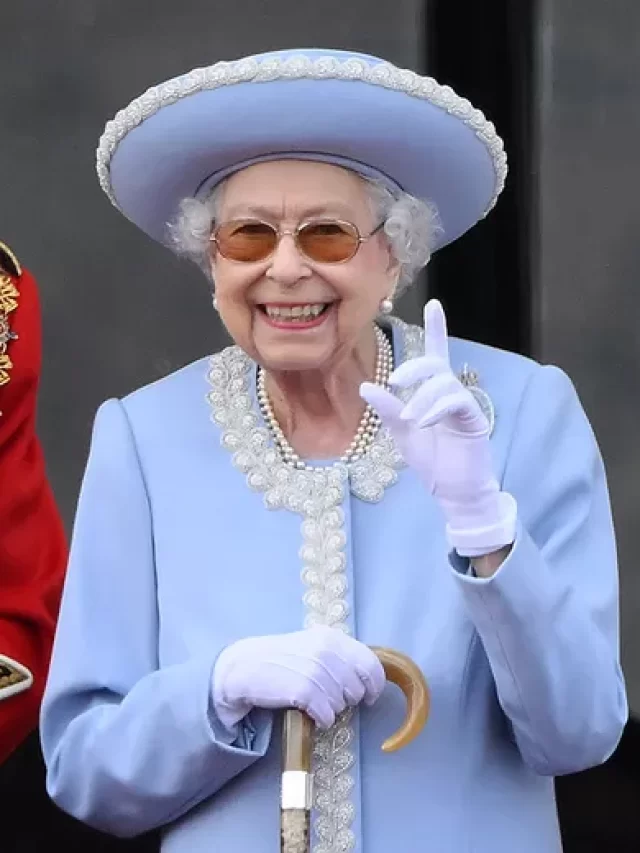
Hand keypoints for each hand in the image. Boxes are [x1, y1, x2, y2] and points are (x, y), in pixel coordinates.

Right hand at [212, 625, 385, 730]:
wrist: (244, 667)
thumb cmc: (281, 659)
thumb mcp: (312, 646)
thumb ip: (339, 656)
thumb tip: (368, 677)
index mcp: (332, 637)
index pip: (370, 663)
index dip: (375, 684)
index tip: (370, 696)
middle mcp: (327, 651)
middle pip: (357, 688)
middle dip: (348, 699)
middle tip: (330, 698)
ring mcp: (316, 670)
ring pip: (342, 703)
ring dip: (331, 709)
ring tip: (314, 702)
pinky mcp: (304, 691)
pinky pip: (327, 715)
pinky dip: (321, 719)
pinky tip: (310, 712)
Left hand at [361, 300, 515, 557]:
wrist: (454, 492)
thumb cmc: (432, 462)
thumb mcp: (402, 433)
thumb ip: (388, 409)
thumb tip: (365, 385)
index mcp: (434, 393)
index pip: (435, 355)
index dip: (436, 329)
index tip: (434, 303)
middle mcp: (451, 393)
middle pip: (436, 363)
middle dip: (414, 367)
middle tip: (396, 380)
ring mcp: (464, 405)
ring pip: (444, 383)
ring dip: (422, 398)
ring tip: (411, 419)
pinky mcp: (474, 420)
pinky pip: (456, 402)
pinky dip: (436, 408)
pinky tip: (423, 421)